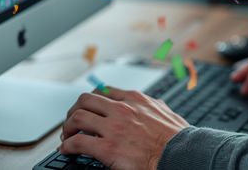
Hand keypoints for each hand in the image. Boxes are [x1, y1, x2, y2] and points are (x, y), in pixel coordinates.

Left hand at [59, 88, 188, 169]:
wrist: (180, 155)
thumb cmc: (176, 138)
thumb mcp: (166, 112)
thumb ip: (155, 106)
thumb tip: (155, 104)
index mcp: (135, 99)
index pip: (103, 91)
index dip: (91, 101)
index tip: (87, 109)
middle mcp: (122, 109)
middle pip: (85, 100)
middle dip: (74, 111)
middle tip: (72, 123)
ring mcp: (114, 128)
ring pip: (77, 118)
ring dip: (67, 128)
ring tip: (67, 137)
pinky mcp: (107, 148)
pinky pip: (77, 142)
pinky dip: (67, 146)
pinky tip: (67, 150)